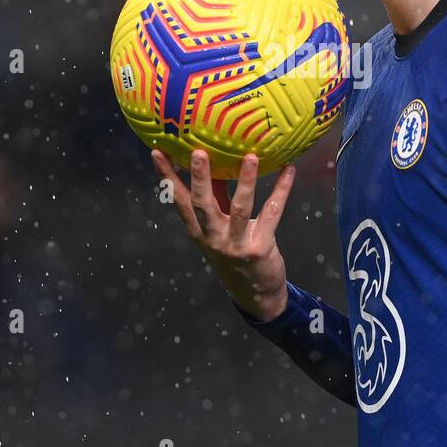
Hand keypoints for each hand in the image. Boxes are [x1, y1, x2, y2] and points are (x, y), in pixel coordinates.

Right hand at [151, 148, 296, 321]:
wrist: (255, 294)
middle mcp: (213, 237)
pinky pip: (272, 213)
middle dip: (200, 178)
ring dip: (246, 181)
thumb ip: (217, 197)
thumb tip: (217, 159)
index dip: (167, 176)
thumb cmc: (235, 252)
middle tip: (198, 152)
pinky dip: (281, 190)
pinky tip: (288, 170)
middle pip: (202, 204)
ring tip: (251, 157)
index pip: (178, 200)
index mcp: (198, 231)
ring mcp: (236, 244)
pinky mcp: (260, 247)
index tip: (157, 151)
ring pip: (240, 209)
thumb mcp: (219, 228)